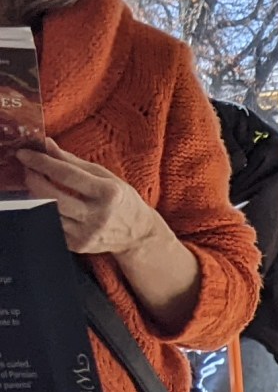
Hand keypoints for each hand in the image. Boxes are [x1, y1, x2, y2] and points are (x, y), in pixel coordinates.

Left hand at [15, 138, 162, 255]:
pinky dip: (45, 211)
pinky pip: (51, 225)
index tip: (25, 153)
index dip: (41, 162)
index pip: (66, 175)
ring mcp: (87, 233)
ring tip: (37, 183)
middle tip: (28, 168)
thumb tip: (46, 145)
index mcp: (109, 193)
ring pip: (46, 212)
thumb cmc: (121, 200)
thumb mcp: (106, 177)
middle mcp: (98, 215)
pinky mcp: (78, 245)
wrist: (138, 234)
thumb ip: (74, 162)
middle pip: (51, 196)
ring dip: (36, 195)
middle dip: (33, 179)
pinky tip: (49, 202)